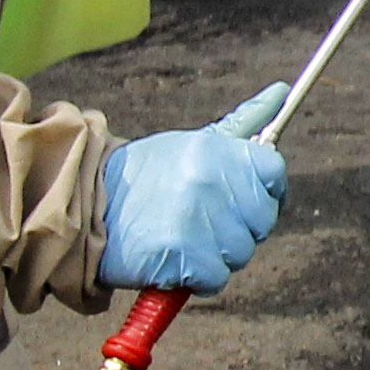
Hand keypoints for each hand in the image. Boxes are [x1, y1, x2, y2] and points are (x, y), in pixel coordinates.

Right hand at [102, 82, 288, 293]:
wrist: (88, 210)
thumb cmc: (148, 178)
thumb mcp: (194, 143)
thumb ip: (242, 123)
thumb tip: (281, 91)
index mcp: (217, 150)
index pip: (273, 171)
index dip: (264, 191)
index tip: (243, 199)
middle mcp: (210, 180)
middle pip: (262, 220)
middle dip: (238, 228)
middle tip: (201, 221)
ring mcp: (197, 217)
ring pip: (240, 253)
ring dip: (215, 255)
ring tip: (182, 237)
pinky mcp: (182, 254)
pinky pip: (215, 278)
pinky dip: (197, 278)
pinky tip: (173, 258)